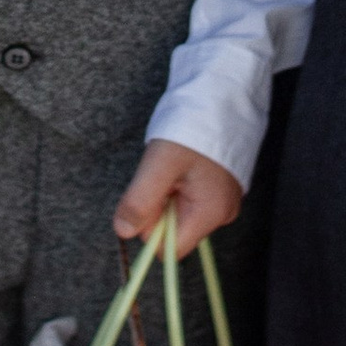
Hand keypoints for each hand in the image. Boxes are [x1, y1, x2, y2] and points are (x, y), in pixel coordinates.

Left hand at [113, 138, 243, 259]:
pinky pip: (188, 199)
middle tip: (162, 172)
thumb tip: (123, 231)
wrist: (220, 96)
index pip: (169, 249)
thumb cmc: (192, 126)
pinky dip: (177, 185)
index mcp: (211, 213)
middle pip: (174, 231)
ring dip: (167, 193)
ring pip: (179, 213)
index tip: (149, 193)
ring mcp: (222, 201)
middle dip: (159, 206)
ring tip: (174, 164)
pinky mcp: (218, 188)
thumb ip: (139, 200)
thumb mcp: (160, 163)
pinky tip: (182, 163)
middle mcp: (221, 214)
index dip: (150, 227)